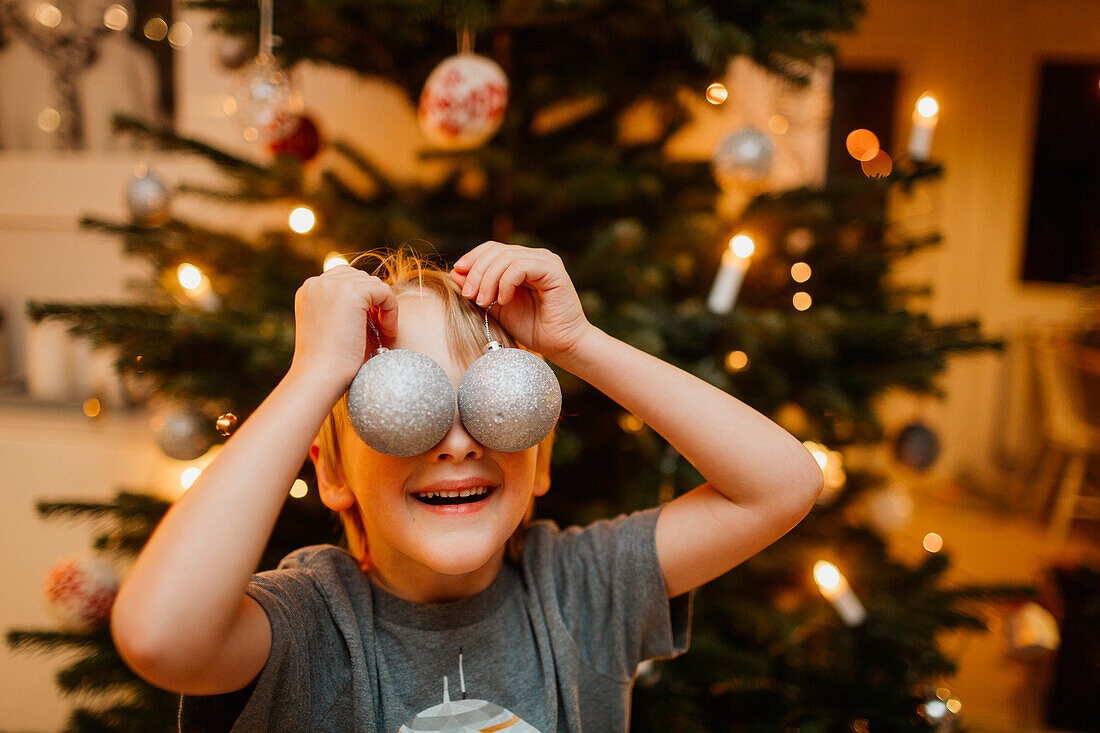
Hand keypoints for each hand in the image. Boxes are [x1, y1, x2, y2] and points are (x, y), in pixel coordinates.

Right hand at [288, 265, 398, 388]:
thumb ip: (344, 309)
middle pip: (360, 278)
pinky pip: (384, 290)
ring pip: (373, 283)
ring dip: (384, 306)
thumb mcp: (331, 327)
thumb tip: (372, 300)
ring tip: (383, 330)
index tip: (370, 322)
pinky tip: (387, 330)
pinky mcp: (351, 292)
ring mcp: (332, 285)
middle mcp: (316, 282)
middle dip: (374, 300)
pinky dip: (392, 309)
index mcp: (309, 290)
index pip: (344, 279)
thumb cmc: (329, 362)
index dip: (363, 298)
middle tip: (379, 327)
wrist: (321, 375)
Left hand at [451, 242, 592, 363]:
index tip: (456, 274)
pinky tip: (503, 300)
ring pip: (506, 257)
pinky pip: (520, 267)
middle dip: (477, 271)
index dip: (472, 258)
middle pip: (497, 250)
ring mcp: (545, 261)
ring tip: (483, 301)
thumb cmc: (532, 328)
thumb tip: (455, 272)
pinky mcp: (553, 270)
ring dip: (488, 279)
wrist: (560, 345)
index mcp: (522, 261)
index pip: (492, 249)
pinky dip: (506, 282)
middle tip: (468, 295)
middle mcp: (535, 256)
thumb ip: (479, 289)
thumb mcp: (496, 307)